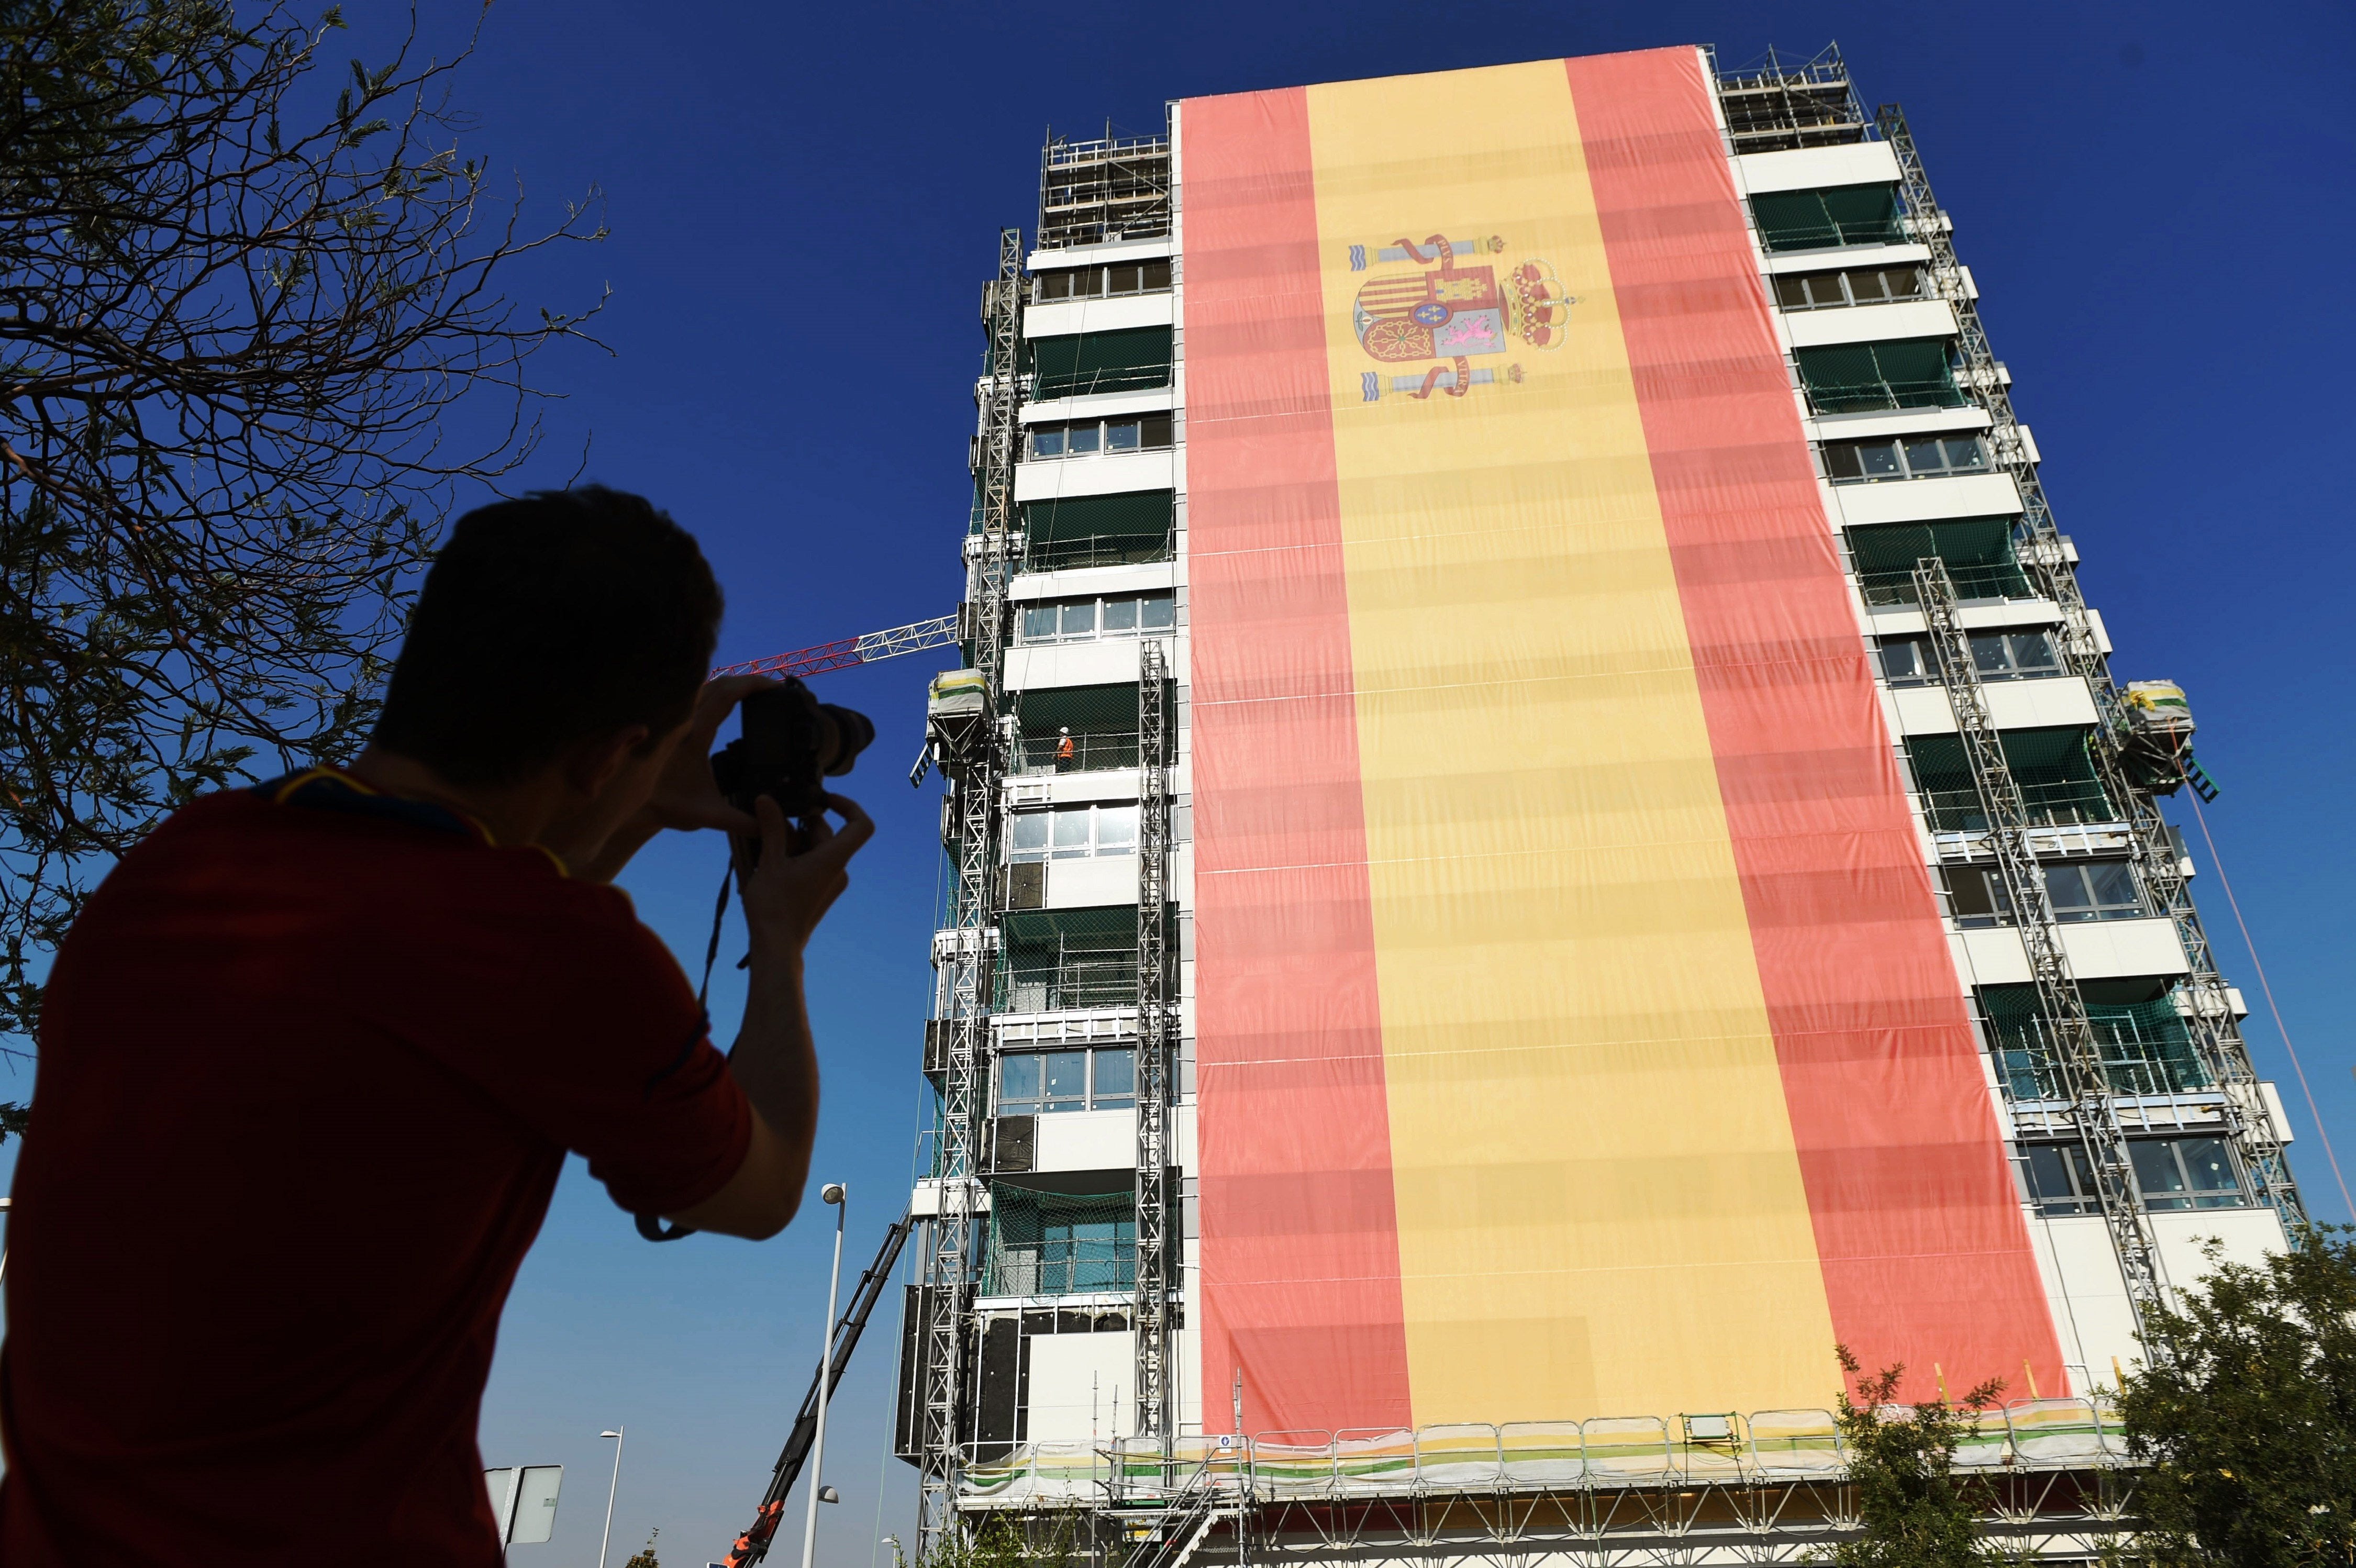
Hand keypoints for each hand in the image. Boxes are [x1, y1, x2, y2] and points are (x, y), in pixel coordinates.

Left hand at [642, 675, 776, 836]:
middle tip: (773, 689)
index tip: (777, 687)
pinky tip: (728, 701)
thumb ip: (742, 821)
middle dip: (749, 681)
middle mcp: (683, 719)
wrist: (631, 804)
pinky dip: (717, 691)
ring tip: (756, 693)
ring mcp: (675, 717)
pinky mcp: (672, 720)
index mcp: (694, 734)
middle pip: (720, 682)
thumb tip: (770, 826)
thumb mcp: (708, 815)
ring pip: (706, 685)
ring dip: (732, 684)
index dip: (754, 685)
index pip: (727, 694)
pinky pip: (696, 694)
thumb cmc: (667, 806)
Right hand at [736, 792, 874, 959]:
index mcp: (833, 859)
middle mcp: (839, 871)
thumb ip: (772, 828)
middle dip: (803, 823)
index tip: (823, 800)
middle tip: (773, 822)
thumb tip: (766, 799)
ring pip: (819, 850)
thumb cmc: (774, 907)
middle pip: (829, 834)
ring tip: (766, 844)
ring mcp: (832, 884)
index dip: (848, 805)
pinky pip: (815, 865)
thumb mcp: (770, 862)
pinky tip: (771, 861)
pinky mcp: (821, 893)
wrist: (777, 947)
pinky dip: (797, 856)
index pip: (861, 825)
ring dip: (796, 841)